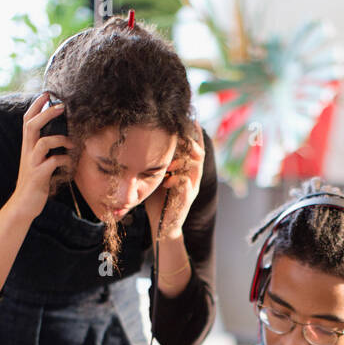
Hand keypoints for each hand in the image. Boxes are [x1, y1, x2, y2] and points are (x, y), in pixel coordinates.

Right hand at [11, 92, 74, 220]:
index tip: (47, 93)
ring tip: (73, 143)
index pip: (27, 120)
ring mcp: (32, 163)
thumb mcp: (37, 162)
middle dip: (46, 113)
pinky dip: (64, 160)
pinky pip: (52, 163)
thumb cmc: (34, 182)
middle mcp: (27, 152)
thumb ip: (45, 149)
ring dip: (60, 140)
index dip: (36, 106)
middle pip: (32, 125)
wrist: (23, 204)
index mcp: (27, 146)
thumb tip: (61, 137)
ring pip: (42, 142)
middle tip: (62, 106)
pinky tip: (71, 164)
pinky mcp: (38, 176)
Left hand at [143, 122, 204, 242]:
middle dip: (192, 141)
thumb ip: (157, 161)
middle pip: (199, 154)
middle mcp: (192, 177)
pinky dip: (179, 181)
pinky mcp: (187, 201)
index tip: (190, 118)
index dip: (193, 133)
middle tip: (183, 132)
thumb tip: (144, 141)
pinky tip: (168, 181)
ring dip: (183, 161)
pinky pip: (187, 187)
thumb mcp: (156, 176)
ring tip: (171, 159)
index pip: (194, 147)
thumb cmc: (158, 199)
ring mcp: (192, 189)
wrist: (162, 226)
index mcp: (186, 170)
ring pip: (195, 168)